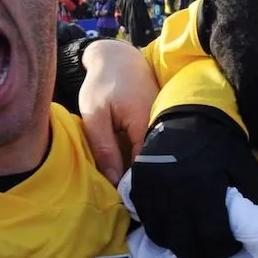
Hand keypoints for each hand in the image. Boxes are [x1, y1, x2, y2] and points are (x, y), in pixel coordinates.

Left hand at [76, 38, 155, 183]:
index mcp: (143, 124)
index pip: (144, 163)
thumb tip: (114, 179)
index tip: (124, 199)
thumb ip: (104, 147)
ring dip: (143, 166)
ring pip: (155, 152)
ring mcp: (163, 122)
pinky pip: (154, 143)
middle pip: (154, 160)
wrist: (118, 57)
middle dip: (140, 178)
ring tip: (130, 184)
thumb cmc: (102, 83)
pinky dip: (145, 154)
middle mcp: (160, 124)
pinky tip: (133, 164)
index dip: (134, 183)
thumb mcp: (95, 115)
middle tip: (126, 197)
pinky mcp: (161, 120)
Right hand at [129, 109, 257, 257]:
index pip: (214, 237)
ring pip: (163, 238)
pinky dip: (162, 231)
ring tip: (193, 239)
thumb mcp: (245, 167)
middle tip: (212, 252)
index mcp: (204, 190)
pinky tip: (176, 225)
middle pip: (186, 246)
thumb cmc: (219, 143)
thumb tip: (246, 229)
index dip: (225, 249)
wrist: (185, 115)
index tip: (231, 247)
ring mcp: (153, 193)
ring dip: (180, 245)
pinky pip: (147, 222)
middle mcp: (175, 196)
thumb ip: (249, 200)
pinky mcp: (139, 189)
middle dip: (203, 256)